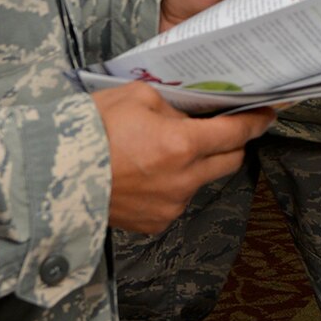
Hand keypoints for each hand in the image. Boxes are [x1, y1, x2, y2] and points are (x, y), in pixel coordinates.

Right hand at [96, 83, 275, 234]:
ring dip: (195, 165)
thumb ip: (173, 106)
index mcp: (182, 144)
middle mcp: (184, 180)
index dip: (255, 123)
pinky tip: (146, 173)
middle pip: (230, 162)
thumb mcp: (137, 97)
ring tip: (162, 151)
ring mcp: (171, 206)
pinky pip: (176, 201)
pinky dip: (171, 185)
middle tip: (222, 129)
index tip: (266, 116)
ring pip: (200, 181)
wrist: (53, 172)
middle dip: (232, 144)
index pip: (235, 133)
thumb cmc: (91, 129)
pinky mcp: (155, 223)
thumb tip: (190, 117)